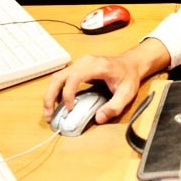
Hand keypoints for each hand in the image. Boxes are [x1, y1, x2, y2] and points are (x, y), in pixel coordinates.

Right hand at [42, 38, 170, 124]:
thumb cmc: (128, 76)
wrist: (131, 63)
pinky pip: (61, 77)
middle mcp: (85, 62)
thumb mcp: (127, 93)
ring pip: (57, 77)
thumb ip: (114, 107)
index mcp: (97, 66)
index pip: (75, 77)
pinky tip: (56, 104)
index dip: (68, 93)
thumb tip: (98, 118)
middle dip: (50, 96)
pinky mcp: (77, 67)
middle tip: (48, 115)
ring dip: (50, 94)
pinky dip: (55, 91)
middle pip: (60, 76)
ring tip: (49, 112)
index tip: (70, 108)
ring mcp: (79, 63)